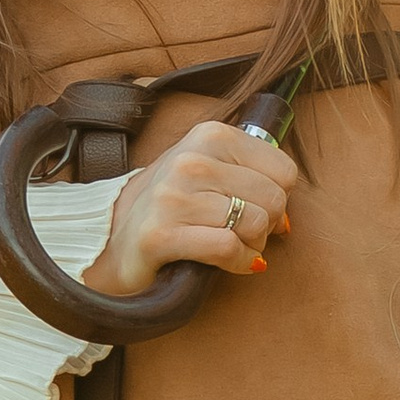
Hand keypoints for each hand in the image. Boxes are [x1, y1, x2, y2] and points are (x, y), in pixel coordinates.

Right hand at [85, 119, 294, 297]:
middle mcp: (191, 160)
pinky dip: (241, 263)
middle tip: (244, 235)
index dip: (278, 198)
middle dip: (267, 226)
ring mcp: (173, 196)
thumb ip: (251, 179)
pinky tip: (233, 264)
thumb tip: (287, 217)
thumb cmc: (170, 208)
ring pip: (254, 223)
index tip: (255, 210)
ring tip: (234, 248)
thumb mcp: (210, 173)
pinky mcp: (161, 234)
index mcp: (209, 135)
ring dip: (252, 246)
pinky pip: (228, 248)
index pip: (284, 170)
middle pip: (274, 198)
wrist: (112, 239)